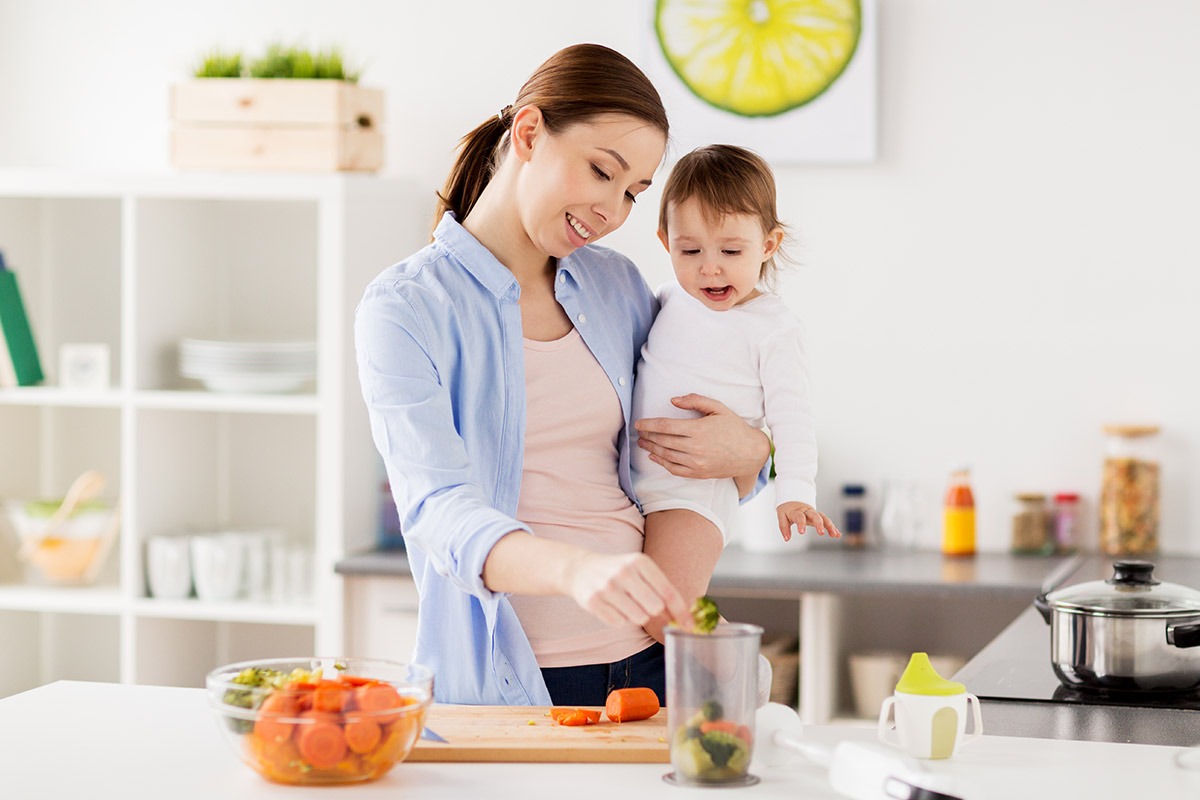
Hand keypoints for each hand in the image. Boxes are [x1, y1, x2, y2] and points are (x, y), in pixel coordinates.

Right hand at [564, 550, 690, 630]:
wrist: (581, 569)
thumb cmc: (619, 571)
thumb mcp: (640, 569)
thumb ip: (661, 589)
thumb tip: (683, 617)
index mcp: (640, 562)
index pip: (668, 592)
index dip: (681, 612)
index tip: (690, 626)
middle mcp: (624, 572)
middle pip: (655, 608)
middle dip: (653, 611)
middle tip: (643, 603)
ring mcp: (607, 587)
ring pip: (638, 618)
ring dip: (637, 615)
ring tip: (626, 603)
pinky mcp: (593, 602)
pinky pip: (619, 623)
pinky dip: (620, 618)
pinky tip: (613, 606)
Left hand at [634, 393, 769, 480]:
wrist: (750, 453)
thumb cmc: (734, 427)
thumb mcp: (718, 408)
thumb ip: (695, 400)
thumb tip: (673, 400)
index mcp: (699, 430)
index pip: (666, 426)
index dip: (649, 424)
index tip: (639, 423)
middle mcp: (696, 448)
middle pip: (663, 441)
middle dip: (648, 436)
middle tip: (639, 432)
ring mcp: (697, 463)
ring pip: (666, 456)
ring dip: (652, 449)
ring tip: (643, 443)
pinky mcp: (699, 474)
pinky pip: (675, 469)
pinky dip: (662, 463)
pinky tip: (655, 457)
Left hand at [777, 501, 840, 541]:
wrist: (793, 497)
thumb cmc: (787, 509)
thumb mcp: (781, 515)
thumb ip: (783, 527)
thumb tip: (787, 539)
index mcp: (797, 511)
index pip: (799, 517)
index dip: (800, 524)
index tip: (801, 532)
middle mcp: (807, 511)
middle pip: (815, 515)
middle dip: (819, 524)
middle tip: (821, 533)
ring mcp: (814, 513)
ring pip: (823, 517)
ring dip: (829, 526)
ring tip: (834, 534)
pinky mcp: (818, 516)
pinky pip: (827, 521)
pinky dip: (832, 527)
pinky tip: (837, 534)